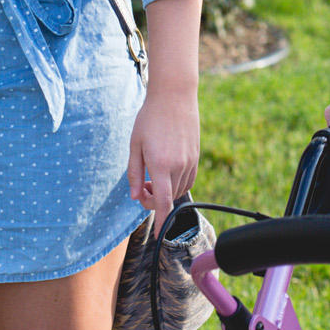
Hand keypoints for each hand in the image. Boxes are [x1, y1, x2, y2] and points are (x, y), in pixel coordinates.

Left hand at [128, 86, 199, 232]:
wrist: (174, 96)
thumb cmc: (150, 118)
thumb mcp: (135, 144)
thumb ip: (134, 172)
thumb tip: (134, 196)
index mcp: (160, 165)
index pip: (162, 202)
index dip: (160, 220)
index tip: (157, 233)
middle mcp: (178, 166)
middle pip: (168, 197)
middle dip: (153, 198)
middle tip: (140, 185)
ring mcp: (189, 161)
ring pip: (179, 189)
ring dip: (165, 190)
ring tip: (152, 174)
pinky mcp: (196, 156)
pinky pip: (188, 179)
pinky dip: (177, 183)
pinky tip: (166, 170)